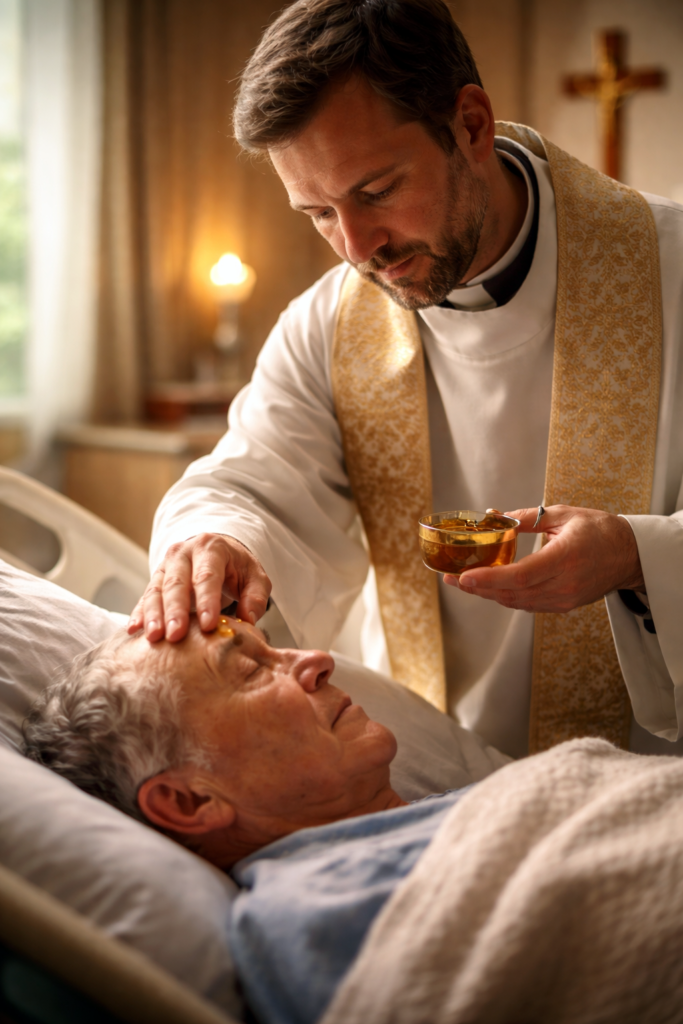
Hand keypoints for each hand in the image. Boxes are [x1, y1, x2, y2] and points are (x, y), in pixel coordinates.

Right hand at [128, 534, 271, 641]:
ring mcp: (166, 565)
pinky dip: (139, 613)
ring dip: (153, 615)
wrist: (216, 551)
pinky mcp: (155, 579)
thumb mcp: (255, 576)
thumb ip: (255, 597)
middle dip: (175, 610)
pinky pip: (145, 596)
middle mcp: (183, 553)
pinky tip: (134, 630)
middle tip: (176, 635)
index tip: (208, 625)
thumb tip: (248, 621)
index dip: (207, 601)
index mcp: (211, 548)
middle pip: (176, 582)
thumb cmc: (237, 567)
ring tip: (154, 637)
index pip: (207, 575)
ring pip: (156, 589)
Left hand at [445, 505, 644, 612]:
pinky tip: (489, 587)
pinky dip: (506, 597)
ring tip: (464, 582)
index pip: (520, 576)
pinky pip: (527, 605)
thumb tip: (493, 514)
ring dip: (488, 594)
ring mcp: (564, 599)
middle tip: (451, 578)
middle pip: (513, 593)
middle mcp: (564, 584)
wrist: (629, 555)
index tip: (464, 577)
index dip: (489, 579)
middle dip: (478, 588)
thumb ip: (526, 518)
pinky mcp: (563, 606)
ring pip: (517, 603)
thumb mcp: (562, 515)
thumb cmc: (599, 530)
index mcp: (565, 558)